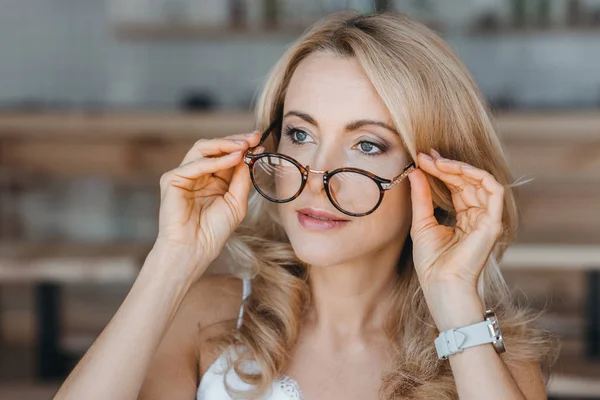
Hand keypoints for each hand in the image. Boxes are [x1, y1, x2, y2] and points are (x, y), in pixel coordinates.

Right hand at [155, 130, 263, 278]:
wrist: (195, 249)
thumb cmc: (215, 231)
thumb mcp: (237, 201)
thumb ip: (242, 178)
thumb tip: (250, 154)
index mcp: (213, 179)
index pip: (227, 155)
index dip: (243, 146)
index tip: (259, 140)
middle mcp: (198, 174)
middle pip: (214, 147)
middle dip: (235, 140)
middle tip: (253, 137)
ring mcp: (184, 175)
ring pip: (203, 149)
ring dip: (225, 145)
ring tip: (244, 146)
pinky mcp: (172, 180)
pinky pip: (195, 164)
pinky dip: (215, 160)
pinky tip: (233, 158)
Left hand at [407, 149, 504, 298]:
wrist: (440, 284)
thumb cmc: (431, 262)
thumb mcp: (422, 222)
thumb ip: (421, 196)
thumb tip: (415, 171)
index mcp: (464, 218)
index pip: (457, 186)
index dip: (442, 170)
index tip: (423, 158)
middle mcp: (478, 216)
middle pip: (468, 181)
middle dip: (447, 165)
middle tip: (426, 156)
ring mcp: (488, 219)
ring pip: (481, 181)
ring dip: (459, 167)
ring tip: (437, 161)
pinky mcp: (493, 222)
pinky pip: (493, 190)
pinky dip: (477, 175)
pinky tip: (455, 169)